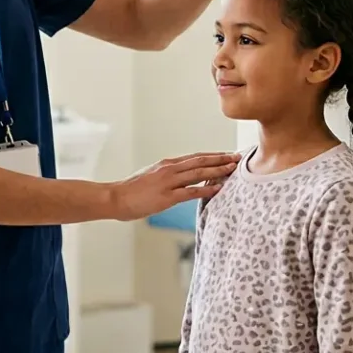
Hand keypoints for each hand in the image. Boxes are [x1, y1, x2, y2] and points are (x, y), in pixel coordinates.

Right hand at [108, 152, 238, 220]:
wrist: (115, 197)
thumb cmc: (131, 190)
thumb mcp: (151, 177)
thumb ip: (166, 176)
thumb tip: (179, 177)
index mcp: (167, 164)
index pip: (195, 157)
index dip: (213, 156)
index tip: (227, 155)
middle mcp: (170, 169)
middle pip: (201, 161)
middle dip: (221, 159)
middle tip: (237, 157)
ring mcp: (168, 182)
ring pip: (198, 173)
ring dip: (218, 170)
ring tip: (233, 169)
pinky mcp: (166, 197)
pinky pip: (190, 192)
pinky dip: (206, 189)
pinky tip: (218, 188)